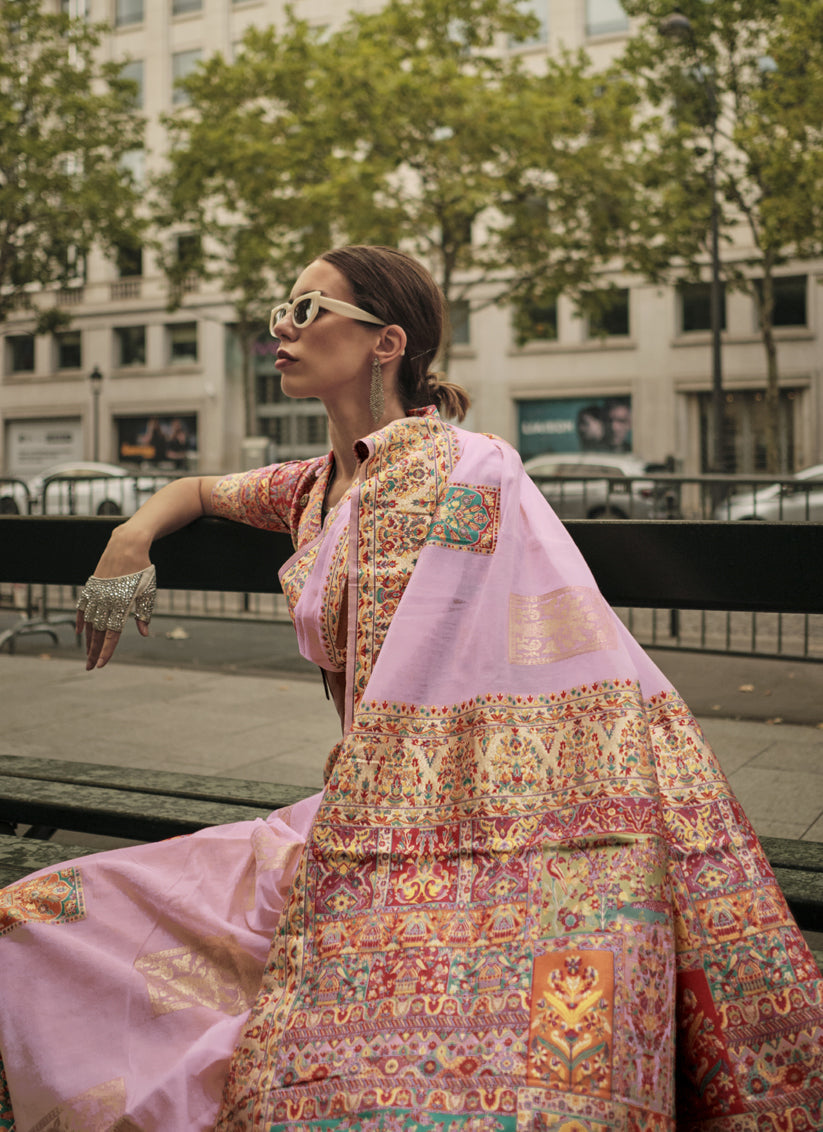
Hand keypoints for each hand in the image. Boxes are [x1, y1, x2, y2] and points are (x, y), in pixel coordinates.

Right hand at [75, 535, 155, 669]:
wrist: (127, 545)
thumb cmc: (143, 569)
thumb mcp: (148, 592)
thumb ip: (144, 613)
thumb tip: (145, 633)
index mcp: (121, 604)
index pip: (112, 634)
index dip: (106, 651)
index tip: (101, 665)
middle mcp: (106, 601)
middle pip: (98, 632)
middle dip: (94, 652)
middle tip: (90, 667)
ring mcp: (97, 593)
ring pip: (90, 623)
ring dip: (88, 641)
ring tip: (88, 655)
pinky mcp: (92, 586)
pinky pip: (83, 607)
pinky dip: (81, 620)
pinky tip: (81, 632)